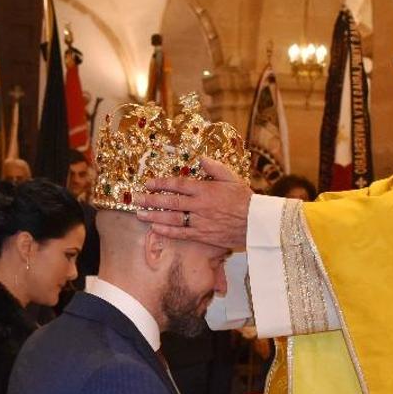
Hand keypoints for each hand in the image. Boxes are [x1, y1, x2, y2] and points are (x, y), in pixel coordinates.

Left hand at [134, 157, 251, 249]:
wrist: (256, 224)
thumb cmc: (245, 200)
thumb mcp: (232, 178)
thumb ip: (215, 168)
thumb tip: (200, 158)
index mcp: (205, 189)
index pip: (178, 185)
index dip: (161, 184)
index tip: (148, 183)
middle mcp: (199, 206)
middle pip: (170, 202)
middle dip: (151, 200)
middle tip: (135, 199)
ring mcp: (200, 222)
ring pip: (172, 218)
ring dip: (154, 216)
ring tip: (139, 214)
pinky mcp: (203, 236)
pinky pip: (181, 233)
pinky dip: (167, 231)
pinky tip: (155, 228)